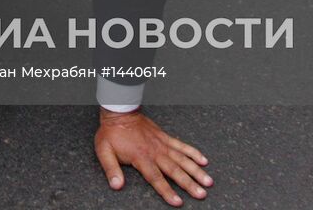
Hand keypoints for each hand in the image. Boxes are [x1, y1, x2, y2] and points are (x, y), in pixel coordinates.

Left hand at [94, 109, 211, 204]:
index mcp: (141, 157)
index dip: (167, 191)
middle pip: (175, 170)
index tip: (178, 202)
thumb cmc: (112, 132)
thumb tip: (116, 185)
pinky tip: (203, 160)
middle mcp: (155, 152)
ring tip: (208, 181)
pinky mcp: (164, 137)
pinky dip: (193, 152)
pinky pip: (181, 145)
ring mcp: (162, 144)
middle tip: (202, 193)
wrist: (119, 111)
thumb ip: (111, 169)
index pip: (156, 178)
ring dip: (196, 170)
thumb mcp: (104, 151)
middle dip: (189, 183)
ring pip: (182, 159)